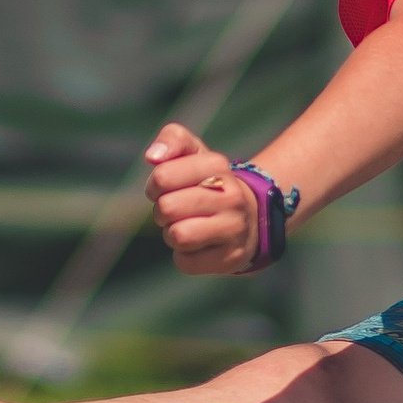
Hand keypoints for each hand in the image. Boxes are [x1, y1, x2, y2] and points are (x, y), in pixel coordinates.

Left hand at [144, 121, 256, 273]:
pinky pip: (186, 262)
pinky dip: (184, 256)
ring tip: (186, 228)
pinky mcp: (231, 257)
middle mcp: (232, 196)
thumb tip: (152, 156)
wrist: (251, 218)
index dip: (155, 185)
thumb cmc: (208, 184)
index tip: (165, 188)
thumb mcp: (194, 153)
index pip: (163, 176)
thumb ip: (172, 140)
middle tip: (175, 211)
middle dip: (162, 211)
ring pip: (178, 236)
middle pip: (167, 208)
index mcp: (217, 165)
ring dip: (172, 234)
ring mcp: (234, 228)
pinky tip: (199, 246)